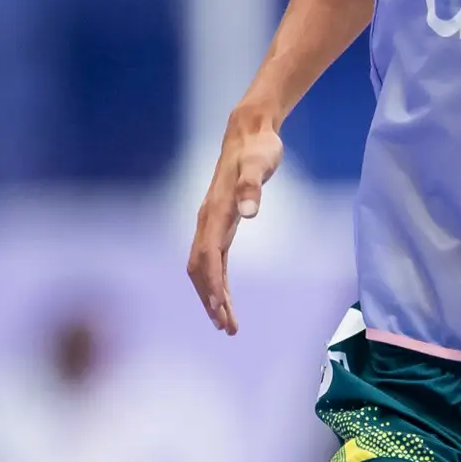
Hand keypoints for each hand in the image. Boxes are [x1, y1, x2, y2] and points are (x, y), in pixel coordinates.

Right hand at [187, 117, 284, 334]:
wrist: (249, 134)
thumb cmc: (257, 149)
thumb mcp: (258, 165)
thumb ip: (252, 187)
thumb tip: (249, 212)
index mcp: (215, 212)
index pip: (209, 256)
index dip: (214, 284)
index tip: (221, 308)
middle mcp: (207, 220)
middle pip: (202, 269)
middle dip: (211, 299)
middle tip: (226, 327)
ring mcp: (211, 223)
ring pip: (204, 268)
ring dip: (212, 296)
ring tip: (226, 323)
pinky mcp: (221, 223)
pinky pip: (213, 259)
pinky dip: (218, 281)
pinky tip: (225, 298)